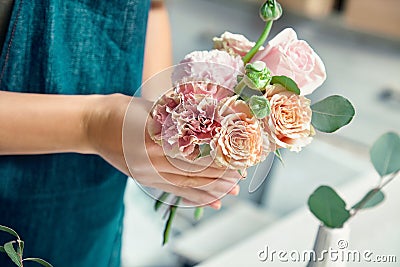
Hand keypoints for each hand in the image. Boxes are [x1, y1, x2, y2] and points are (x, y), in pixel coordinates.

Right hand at [85, 94, 241, 208]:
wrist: (91, 126)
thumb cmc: (119, 111)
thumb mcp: (146, 107)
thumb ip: (173, 115)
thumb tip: (206, 117)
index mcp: (152, 138)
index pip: (193, 151)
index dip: (216, 156)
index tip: (236, 158)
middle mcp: (150, 160)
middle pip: (192, 169)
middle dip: (219, 174)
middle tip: (241, 177)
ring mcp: (147, 173)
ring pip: (186, 183)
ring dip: (211, 188)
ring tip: (232, 191)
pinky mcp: (145, 179)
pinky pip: (174, 191)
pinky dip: (195, 197)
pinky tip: (212, 202)